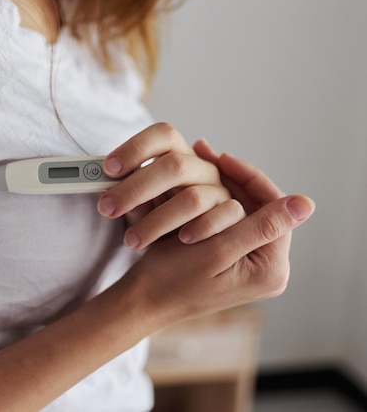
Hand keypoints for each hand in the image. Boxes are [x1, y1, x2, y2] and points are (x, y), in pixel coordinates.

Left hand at [98, 123, 242, 249]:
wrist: (187, 239)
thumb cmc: (158, 214)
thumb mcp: (139, 200)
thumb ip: (125, 191)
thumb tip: (103, 192)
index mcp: (176, 153)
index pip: (162, 135)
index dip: (135, 148)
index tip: (108, 169)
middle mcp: (200, 167)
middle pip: (174, 167)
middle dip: (135, 189)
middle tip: (106, 208)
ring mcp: (219, 190)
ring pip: (192, 199)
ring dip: (157, 222)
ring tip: (130, 241)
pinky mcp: (233, 214)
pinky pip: (222, 218)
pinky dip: (199, 229)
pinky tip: (179, 240)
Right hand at [122, 140, 314, 327]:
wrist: (144, 301)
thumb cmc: (172, 279)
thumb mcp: (216, 249)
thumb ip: (261, 226)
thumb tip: (307, 204)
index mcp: (271, 268)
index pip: (273, 209)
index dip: (249, 178)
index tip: (221, 156)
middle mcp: (268, 268)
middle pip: (259, 209)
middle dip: (233, 179)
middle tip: (205, 151)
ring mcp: (252, 264)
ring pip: (244, 212)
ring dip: (223, 186)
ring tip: (200, 160)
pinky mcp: (236, 260)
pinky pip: (231, 222)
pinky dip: (215, 202)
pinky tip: (197, 182)